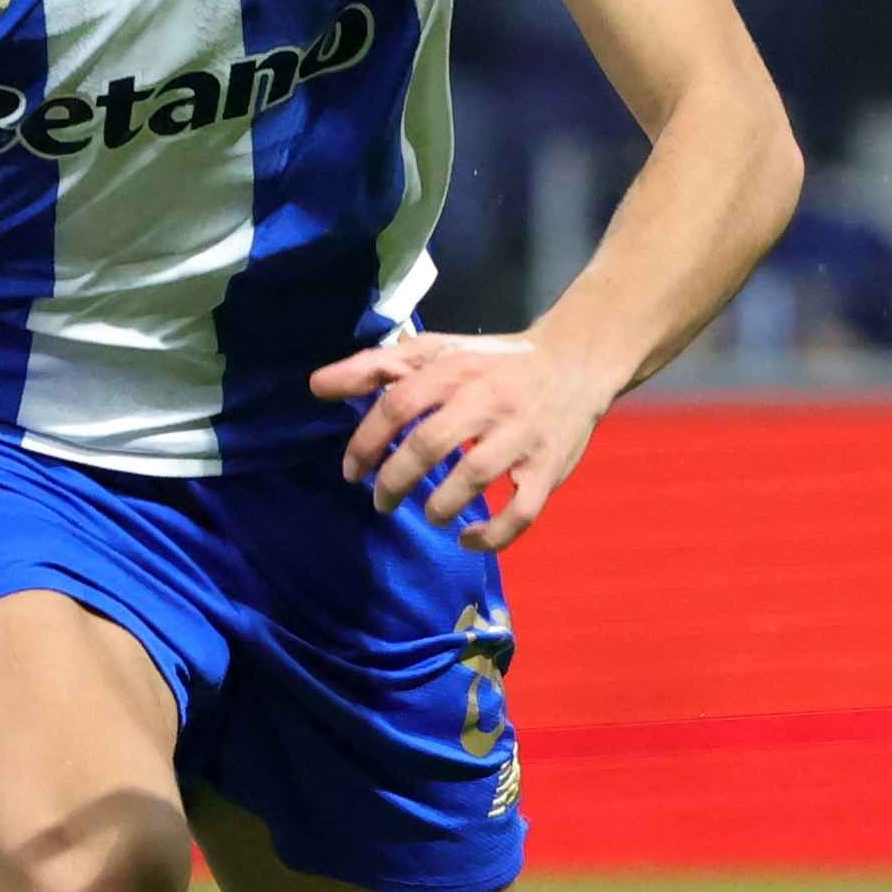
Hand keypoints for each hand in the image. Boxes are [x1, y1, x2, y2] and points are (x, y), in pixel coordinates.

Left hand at [312, 323, 617, 548]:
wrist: (576, 361)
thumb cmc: (492, 363)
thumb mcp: (436, 353)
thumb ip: (376, 368)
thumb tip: (316, 385)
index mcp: (456, 370)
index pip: (398, 405)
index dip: (366, 443)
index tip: (351, 471)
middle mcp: (489, 401)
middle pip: (429, 443)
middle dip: (394, 480)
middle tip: (381, 501)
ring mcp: (522, 436)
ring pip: (473, 477)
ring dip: (439, 505)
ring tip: (428, 513)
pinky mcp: (549, 468)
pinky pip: (521, 513)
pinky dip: (491, 536)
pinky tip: (467, 538)